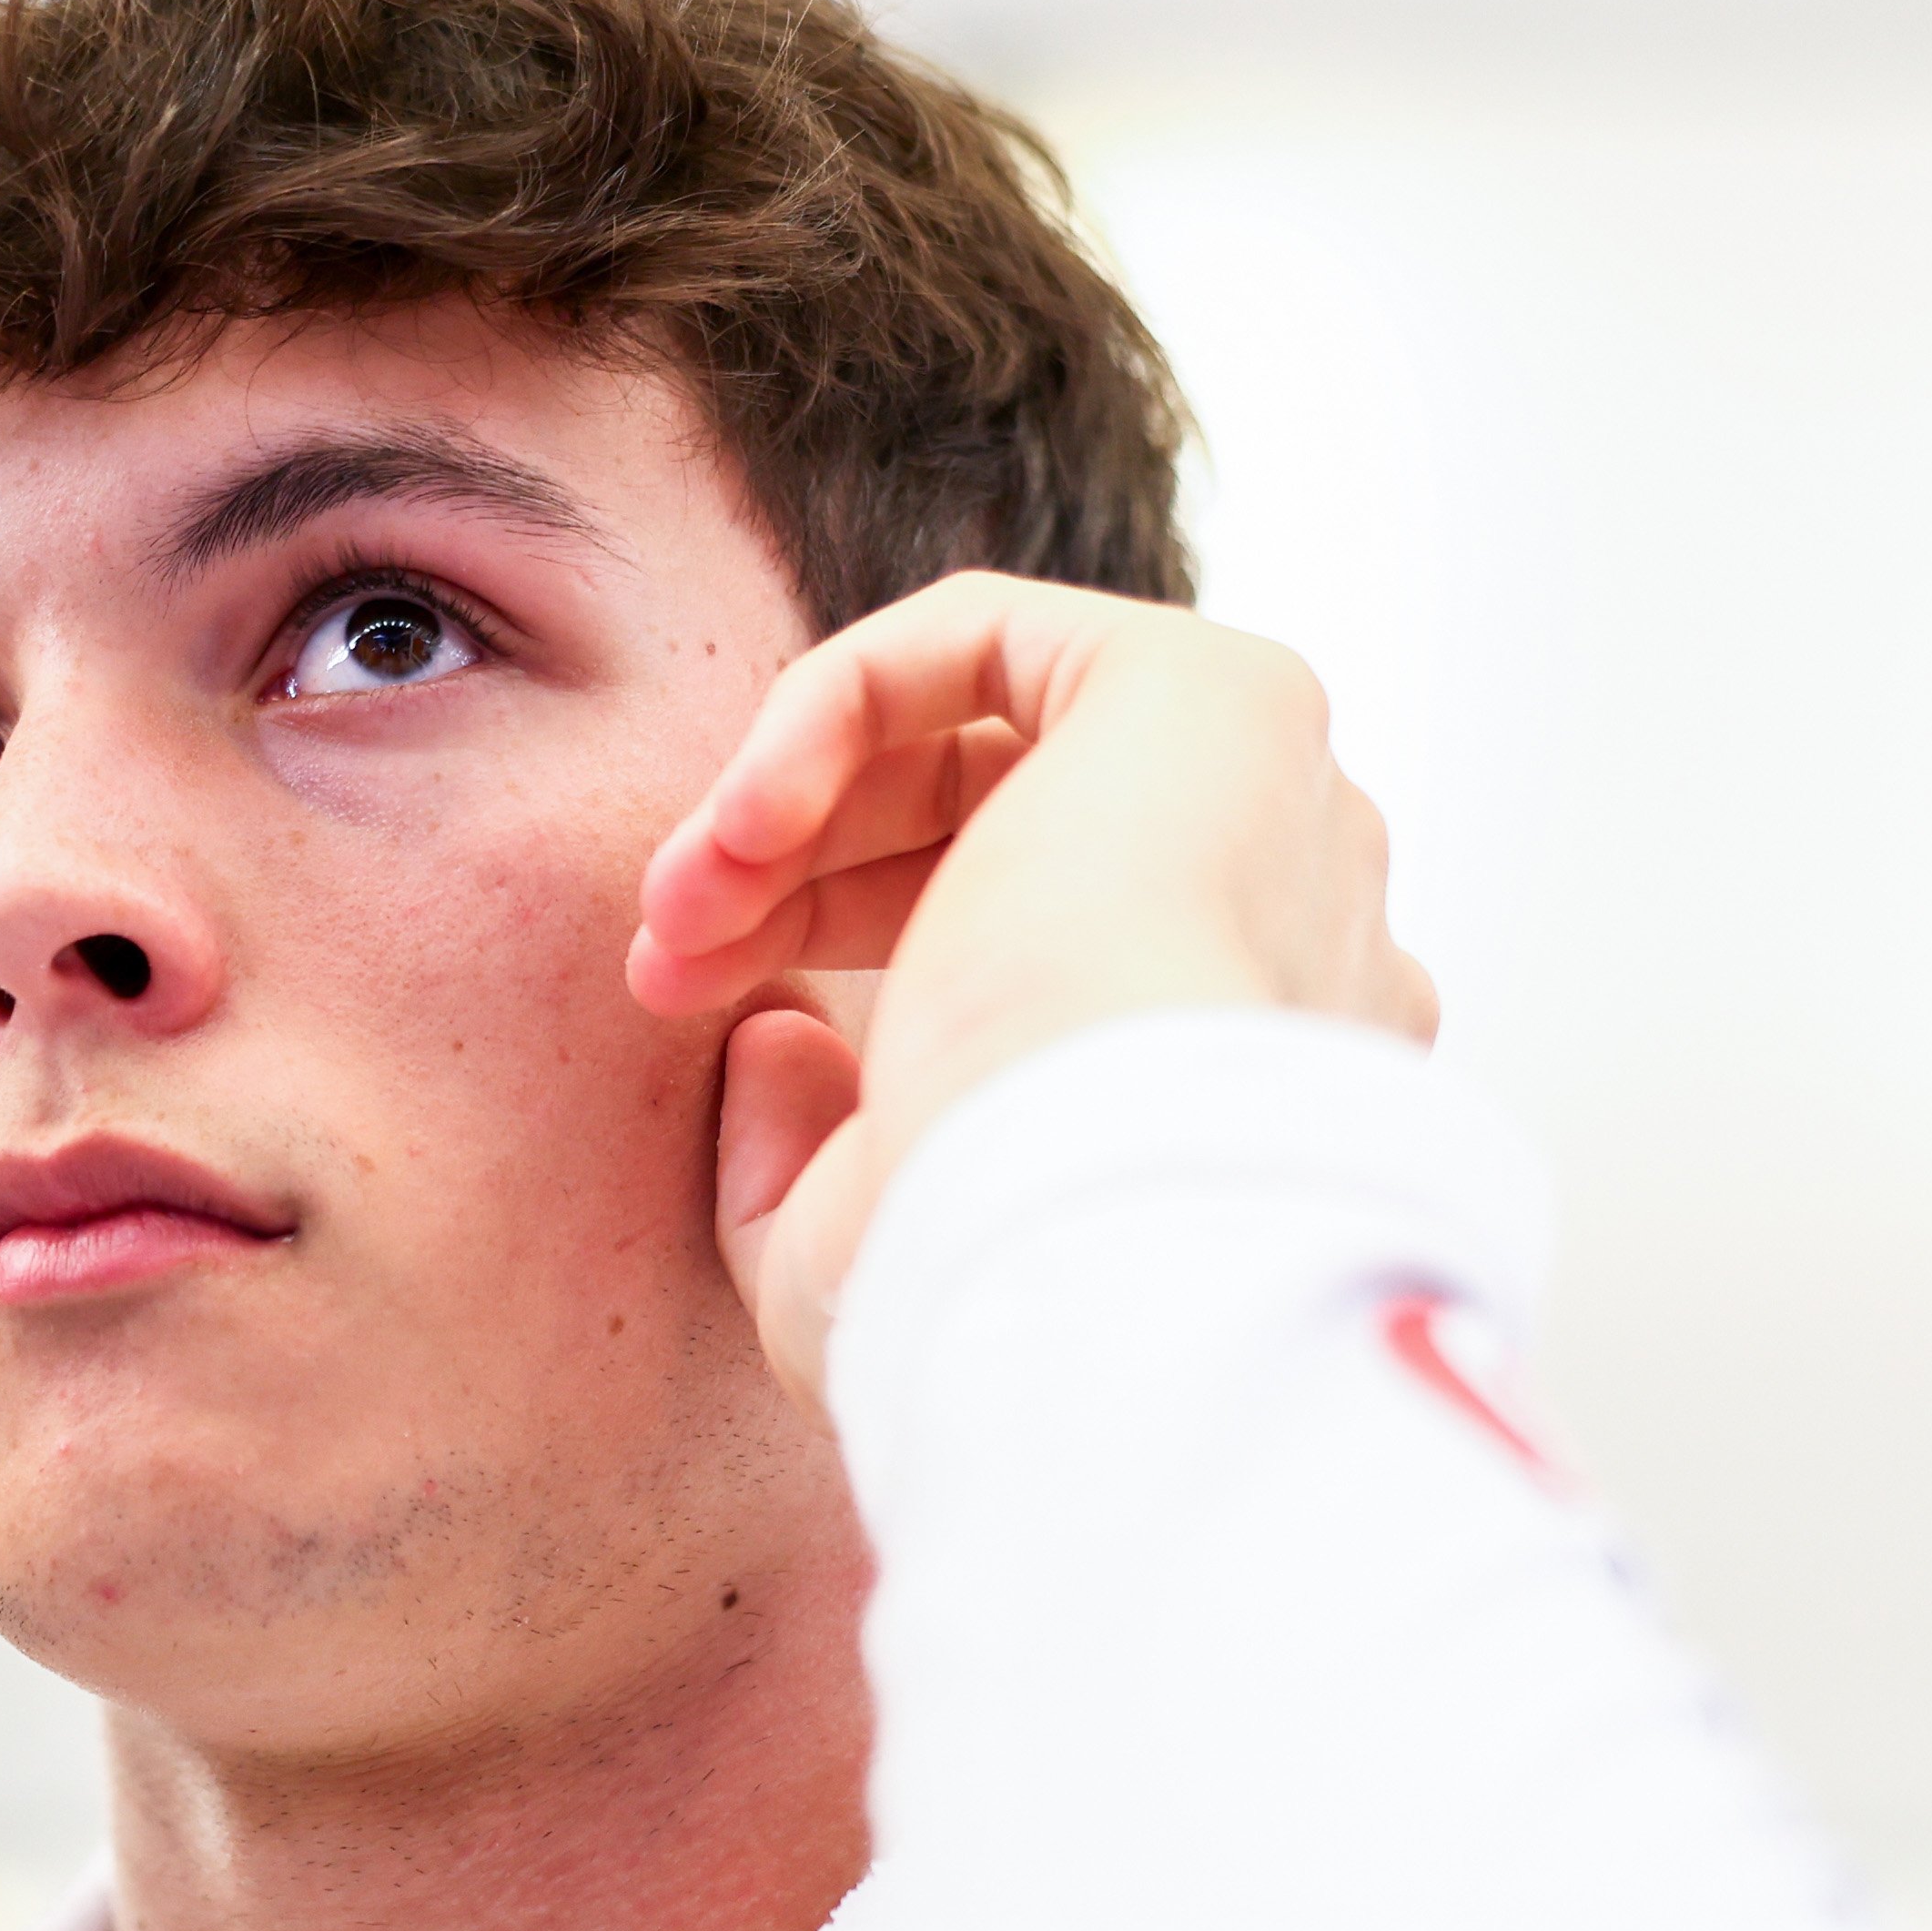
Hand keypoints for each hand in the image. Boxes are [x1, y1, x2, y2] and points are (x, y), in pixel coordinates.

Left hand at [629, 576, 1435, 1401]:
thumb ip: (801, 1163)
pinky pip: (985, 637)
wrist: (1089, 1244)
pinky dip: (834, 701)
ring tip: (677, 905)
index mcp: (1219, 1071)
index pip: (1016, 943)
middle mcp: (1270, 930)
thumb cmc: (985, 1292)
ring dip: (791, 805)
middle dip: (790, 880)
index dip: (822, 948)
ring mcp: (1266, 807)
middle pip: (989, 830)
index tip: (685, 1008)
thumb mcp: (851, 1262)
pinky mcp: (1220, 698)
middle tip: (661, 955)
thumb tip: (776, 1040)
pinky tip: (748, 817)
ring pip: (976, 736)